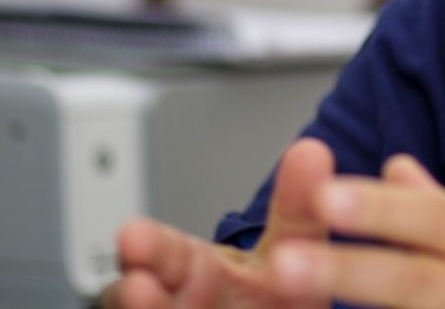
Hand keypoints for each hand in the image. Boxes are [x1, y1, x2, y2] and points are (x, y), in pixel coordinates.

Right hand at [101, 137, 334, 308]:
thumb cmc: (278, 299)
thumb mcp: (292, 254)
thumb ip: (300, 208)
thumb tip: (312, 151)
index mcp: (195, 273)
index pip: (163, 257)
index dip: (147, 249)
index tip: (132, 236)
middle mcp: (175, 307)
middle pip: (142, 302)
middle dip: (135, 296)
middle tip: (140, 286)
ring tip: (149, 297)